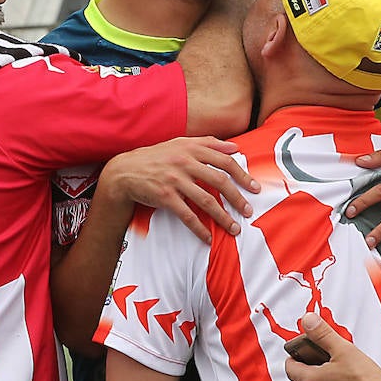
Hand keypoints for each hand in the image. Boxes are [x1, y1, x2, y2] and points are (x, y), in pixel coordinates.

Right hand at [97, 137, 258, 242]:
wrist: (125, 171)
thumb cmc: (157, 157)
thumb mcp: (181, 143)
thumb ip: (208, 143)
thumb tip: (235, 147)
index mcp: (192, 149)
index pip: (225, 161)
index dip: (243, 175)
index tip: (254, 188)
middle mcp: (185, 162)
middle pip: (220, 181)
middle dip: (237, 198)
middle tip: (248, 211)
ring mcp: (175, 179)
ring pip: (206, 200)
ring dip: (223, 217)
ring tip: (234, 228)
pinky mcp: (165, 196)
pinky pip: (187, 215)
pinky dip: (199, 228)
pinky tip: (208, 237)